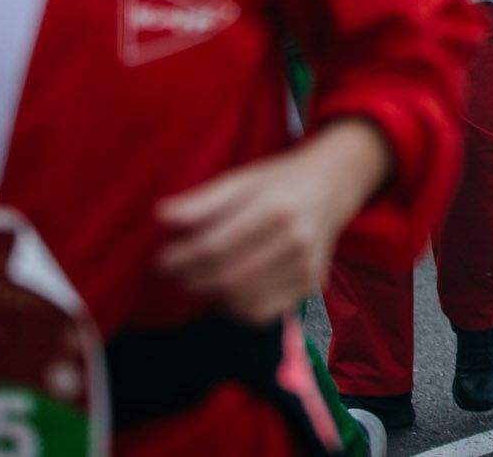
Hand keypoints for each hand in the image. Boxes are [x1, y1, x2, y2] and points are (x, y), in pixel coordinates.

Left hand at [156, 119, 390, 323]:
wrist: (332, 186)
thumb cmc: (279, 181)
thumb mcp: (242, 179)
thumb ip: (202, 200)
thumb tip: (160, 216)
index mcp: (276, 208)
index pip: (215, 247)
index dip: (181, 259)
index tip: (162, 259)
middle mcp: (296, 240)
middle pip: (226, 277)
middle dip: (191, 280)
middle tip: (176, 272)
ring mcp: (307, 267)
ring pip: (242, 301)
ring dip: (211, 296)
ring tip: (201, 279)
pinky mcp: (311, 286)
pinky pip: (262, 314)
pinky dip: (236, 309)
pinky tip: (229, 291)